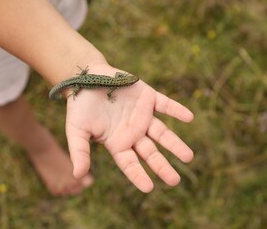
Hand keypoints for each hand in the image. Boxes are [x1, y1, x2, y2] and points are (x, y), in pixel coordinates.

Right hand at [65, 65, 193, 192]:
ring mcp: (142, 115)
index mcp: (117, 142)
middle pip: (151, 152)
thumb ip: (80, 151)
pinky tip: (189, 118)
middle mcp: (133, 132)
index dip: (138, 175)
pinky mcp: (148, 97)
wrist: (86, 78)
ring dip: (175, 144)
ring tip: (188, 157)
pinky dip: (177, 110)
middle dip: (162, 166)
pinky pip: (165, 105)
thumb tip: (78, 175)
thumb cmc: (80, 107)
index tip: (149, 188)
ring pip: (162, 132)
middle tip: (175, 181)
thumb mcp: (76, 131)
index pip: (130, 163)